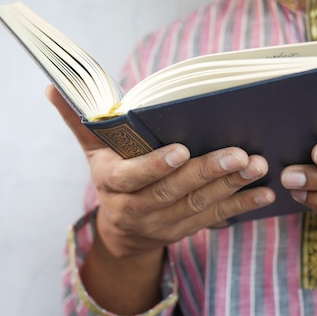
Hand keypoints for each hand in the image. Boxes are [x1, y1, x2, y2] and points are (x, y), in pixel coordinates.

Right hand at [46, 85, 274, 257]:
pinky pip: (213, 220)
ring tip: (257, 166)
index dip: (156, 166)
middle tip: (238, 153)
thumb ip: (78, 118)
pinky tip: (263, 194)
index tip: (182, 150)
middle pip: (173, 192)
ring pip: (198, 207)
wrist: (121, 230)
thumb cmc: (110, 175)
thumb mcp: (91, 148)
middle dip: (207, 173)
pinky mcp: (184, 231)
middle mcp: (135, 208)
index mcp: (112, 183)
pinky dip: (240, 207)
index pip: (133, 177)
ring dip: (230, 187)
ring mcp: (162, 224)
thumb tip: (53, 84)